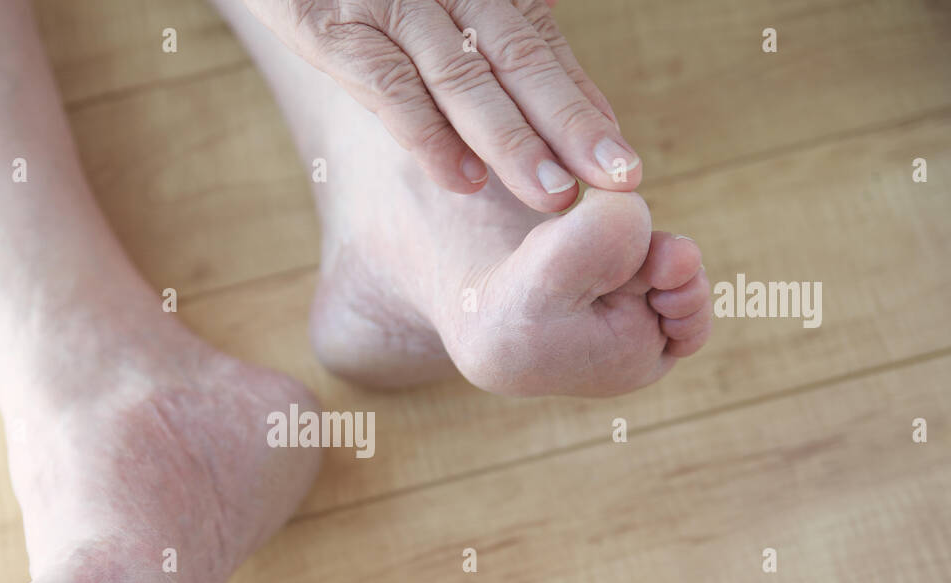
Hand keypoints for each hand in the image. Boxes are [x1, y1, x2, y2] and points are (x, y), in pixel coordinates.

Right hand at [244, 0, 639, 210]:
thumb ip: (492, 11)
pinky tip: (465, 181)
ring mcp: (390, 6)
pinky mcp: (330, 28)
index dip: (582, 104)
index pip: (541, 49)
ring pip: (464, 80)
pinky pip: (388, 87)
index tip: (621, 160)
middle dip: (571, 125)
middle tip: (620, 181)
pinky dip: (427, 135)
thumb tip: (553, 31)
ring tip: (555, 196)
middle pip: (520, 61)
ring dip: (513, 141)